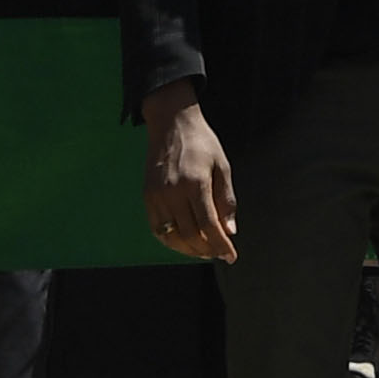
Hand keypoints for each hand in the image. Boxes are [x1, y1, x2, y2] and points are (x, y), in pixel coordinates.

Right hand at [145, 97, 238, 262]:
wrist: (172, 121)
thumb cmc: (201, 142)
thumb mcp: (223, 166)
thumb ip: (226, 200)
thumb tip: (229, 231)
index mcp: (196, 184)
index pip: (209, 227)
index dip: (221, 246)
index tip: (231, 256)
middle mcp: (173, 192)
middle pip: (190, 236)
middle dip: (207, 250)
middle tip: (219, 253)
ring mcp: (157, 195)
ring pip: (172, 237)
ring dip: (189, 250)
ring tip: (203, 250)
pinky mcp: (147, 195)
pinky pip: (157, 228)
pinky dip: (171, 241)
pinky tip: (183, 242)